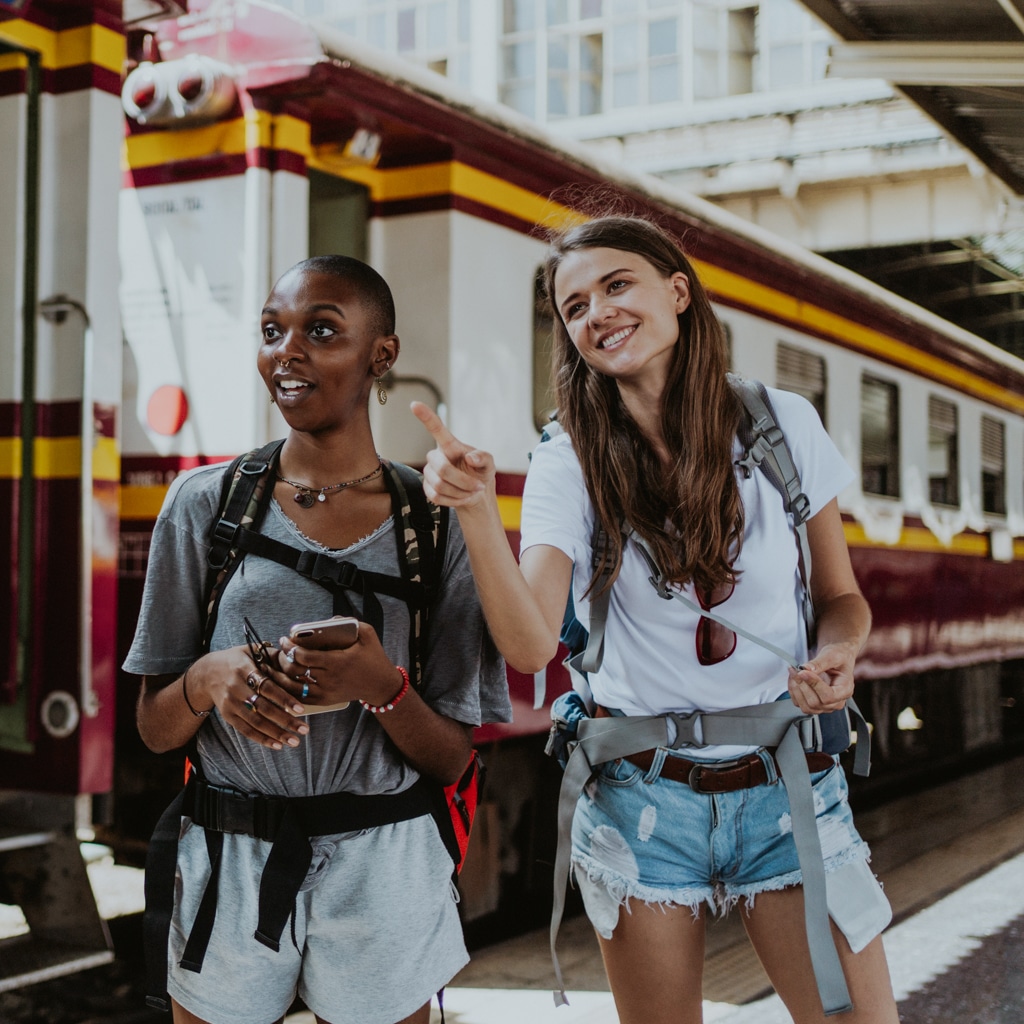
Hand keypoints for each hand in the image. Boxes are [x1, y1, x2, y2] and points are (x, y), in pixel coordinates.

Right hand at [193, 647, 310, 750]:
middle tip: (304, 729)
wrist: (207, 673)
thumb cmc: (237, 660)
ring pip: (255, 722)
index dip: (284, 699)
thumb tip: (296, 660)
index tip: (301, 709)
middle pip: (263, 708)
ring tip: (294, 741)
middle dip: (285, 720)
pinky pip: (245, 730)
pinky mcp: (227, 715)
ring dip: (276, 733)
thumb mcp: (251, 650)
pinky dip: (262, 738)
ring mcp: (230, 704)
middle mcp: (236, 688)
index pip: (267, 687)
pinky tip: (278, 744)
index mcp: (244, 670)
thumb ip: (272, 655)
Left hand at [274, 623, 404, 709]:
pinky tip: (284, 682)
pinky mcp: (325, 701)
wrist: (381, 685)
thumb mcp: (368, 635)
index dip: (290, 647)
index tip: (284, 639)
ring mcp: (326, 692)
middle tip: (279, 651)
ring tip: (276, 666)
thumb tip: (331, 619)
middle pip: (295, 670)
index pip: (304, 656)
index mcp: (338, 661)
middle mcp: (330, 679)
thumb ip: (351, 622)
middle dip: (282, 659)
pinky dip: (290, 691)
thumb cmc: (374, 658)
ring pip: (294, 687)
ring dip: (281, 676)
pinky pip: (301, 698)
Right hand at [411, 401, 493, 508]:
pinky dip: (454, 501)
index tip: (415, 404)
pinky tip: (461, 497)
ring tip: (471, 491)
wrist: (476, 494)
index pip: (437, 429)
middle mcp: (436, 456)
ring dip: (461, 492)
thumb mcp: (489, 464)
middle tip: (479, 487)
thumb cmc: (480, 473)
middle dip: (464, 481)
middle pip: (443, 469)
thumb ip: (484, 458)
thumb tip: (470, 458)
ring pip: (440, 485)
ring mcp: (429, 472)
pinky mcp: (427, 488)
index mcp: (450, 445)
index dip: (426, 417)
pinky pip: (436, 496)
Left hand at [787, 640, 856, 713]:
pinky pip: (799, 703)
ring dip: (796, 689)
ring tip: (794, 672)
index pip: (829, 696)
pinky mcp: (813, 705)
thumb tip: (805, 669)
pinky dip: (793, 691)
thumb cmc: (838, 658)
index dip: (814, 685)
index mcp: (845, 690)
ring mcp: (825, 706)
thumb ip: (820, 662)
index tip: (803, 672)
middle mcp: (836, 702)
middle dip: (803, 685)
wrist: (836, 660)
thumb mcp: (832, 655)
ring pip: (806, 707)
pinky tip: (793, 678)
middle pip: (815, 703)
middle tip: (796, 670)